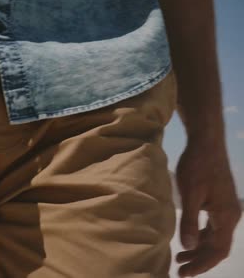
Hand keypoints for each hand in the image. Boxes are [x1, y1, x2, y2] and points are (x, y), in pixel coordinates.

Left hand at [174, 140, 241, 276]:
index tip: (185, 274)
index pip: (217, 250)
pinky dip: (200, 236)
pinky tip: (187, 238)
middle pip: (217, 247)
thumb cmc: (196, 166)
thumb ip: (189, 221)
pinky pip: (212, 227)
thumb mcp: (189, 194)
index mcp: (226, 216)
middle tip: (179, 270)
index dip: (202, 264)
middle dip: (199, 260)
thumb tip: (187, 246)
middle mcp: (230, 215)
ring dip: (199, 249)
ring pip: (214, 237)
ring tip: (180, 258)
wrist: (206, 143)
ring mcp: (226, 209)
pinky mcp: (219, 202)